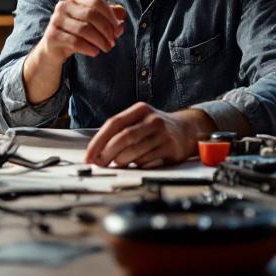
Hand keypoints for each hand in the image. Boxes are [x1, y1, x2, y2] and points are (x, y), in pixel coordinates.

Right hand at [37, 0, 125, 62]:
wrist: (54, 48)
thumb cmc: (77, 33)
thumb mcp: (94, 23)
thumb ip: (109, 16)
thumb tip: (122, 16)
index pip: (96, 1)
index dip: (110, 14)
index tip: (119, 28)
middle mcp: (63, 6)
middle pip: (90, 15)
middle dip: (106, 29)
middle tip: (113, 42)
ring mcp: (56, 20)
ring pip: (83, 29)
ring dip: (99, 40)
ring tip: (107, 48)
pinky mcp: (52, 35)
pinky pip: (75, 42)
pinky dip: (89, 48)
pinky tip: (95, 52)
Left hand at [84, 104, 214, 167]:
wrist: (187, 130)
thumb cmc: (156, 128)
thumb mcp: (140, 120)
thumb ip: (120, 131)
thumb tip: (96, 153)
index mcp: (140, 109)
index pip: (113, 124)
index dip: (98, 141)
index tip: (89, 156)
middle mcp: (152, 119)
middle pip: (123, 138)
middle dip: (107, 153)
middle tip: (99, 164)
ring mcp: (163, 134)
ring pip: (134, 152)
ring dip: (121, 161)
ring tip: (117, 163)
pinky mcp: (171, 148)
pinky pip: (147, 161)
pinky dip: (136, 165)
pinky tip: (135, 165)